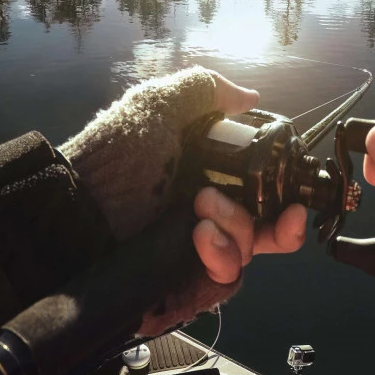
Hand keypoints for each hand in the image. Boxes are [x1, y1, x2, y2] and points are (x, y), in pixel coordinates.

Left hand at [60, 67, 305, 335]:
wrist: (77, 207)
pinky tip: (199, 236)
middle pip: (268, 232)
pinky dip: (221, 257)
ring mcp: (198, 253)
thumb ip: (207, 90)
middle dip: (284, 227)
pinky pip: (225, 280)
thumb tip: (250, 94)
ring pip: (249, 252)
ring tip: (202, 211)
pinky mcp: (186, 285)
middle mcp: (209, 216)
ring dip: (238, 229)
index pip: (261, 194)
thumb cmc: (116, 154)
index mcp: (209, 176)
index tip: (297, 197)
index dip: (284, 196)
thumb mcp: (160, 105)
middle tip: (286, 217)